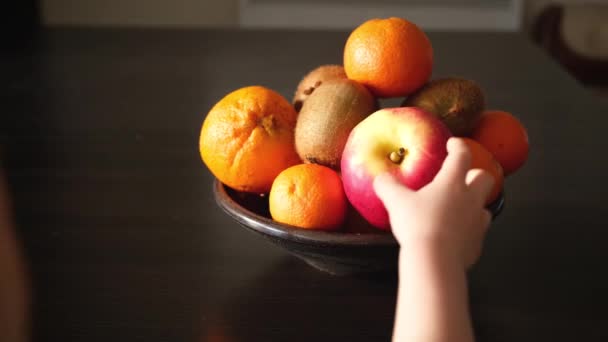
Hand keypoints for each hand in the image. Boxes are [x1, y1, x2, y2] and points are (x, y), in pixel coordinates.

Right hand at [374, 137, 493, 267]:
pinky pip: (477, 232)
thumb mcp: (396, 202)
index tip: (453, 144)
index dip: (458, 146)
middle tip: (461, 178)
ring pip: (484, 206)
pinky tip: (454, 235)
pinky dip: (468, 230)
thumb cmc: (418, 225)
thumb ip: (387, 186)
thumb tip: (381, 179)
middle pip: (485, 178)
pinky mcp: (477, 244)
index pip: (462, 155)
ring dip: (474, 204)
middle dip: (475, 174)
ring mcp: (477, 222)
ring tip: (458, 209)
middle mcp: (470, 199)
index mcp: (452, 182)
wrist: (435, 261)